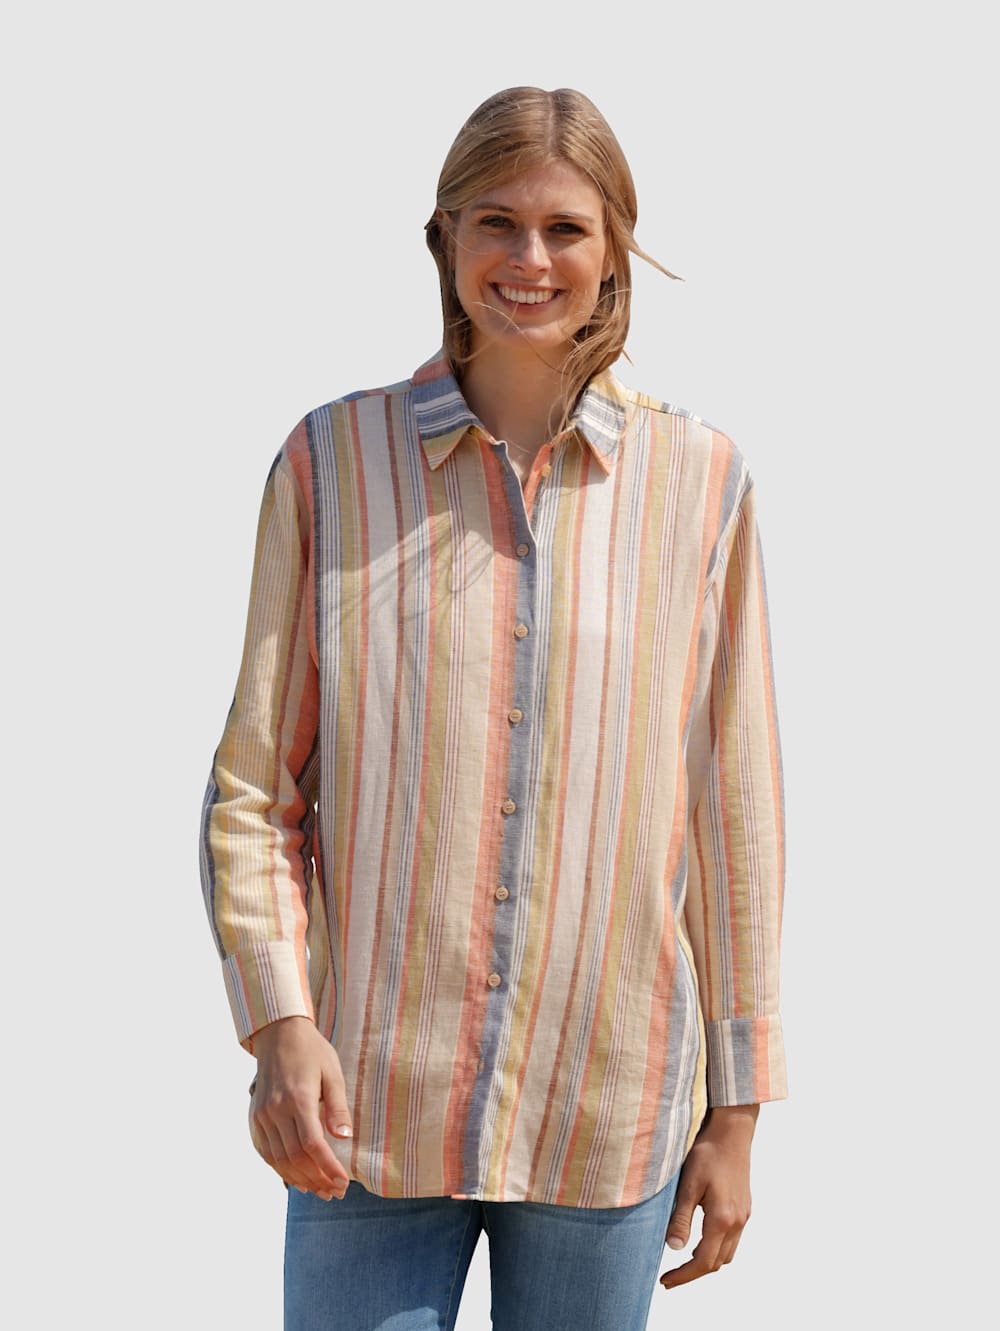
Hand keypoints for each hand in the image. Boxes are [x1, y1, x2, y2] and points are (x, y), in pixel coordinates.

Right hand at [248, 1016, 353, 1200]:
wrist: (279, 1034)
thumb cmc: (312, 1052)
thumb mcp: (332, 1073)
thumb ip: (338, 1107)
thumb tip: (345, 1138)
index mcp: (298, 1098)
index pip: (313, 1145)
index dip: (328, 1168)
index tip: (343, 1182)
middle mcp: (276, 1110)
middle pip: (295, 1157)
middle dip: (317, 1179)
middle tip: (335, 1192)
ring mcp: (263, 1115)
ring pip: (279, 1159)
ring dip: (299, 1179)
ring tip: (319, 1190)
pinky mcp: (256, 1117)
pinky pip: (266, 1151)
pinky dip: (280, 1169)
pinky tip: (296, 1178)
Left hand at [659, 1104, 757, 1289]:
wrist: (732, 1131)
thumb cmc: (708, 1152)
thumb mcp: (689, 1184)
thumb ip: (682, 1218)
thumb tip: (674, 1248)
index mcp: (722, 1219)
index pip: (703, 1262)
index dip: (683, 1276)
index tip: (665, 1281)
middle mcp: (737, 1222)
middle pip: (717, 1263)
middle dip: (693, 1273)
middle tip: (670, 1276)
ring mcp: (744, 1216)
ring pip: (727, 1254)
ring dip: (706, 1262)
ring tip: (683, 1261)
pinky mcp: (744, 1208)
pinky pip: (732, 1240)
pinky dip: (716, 1248)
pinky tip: (701, 1239)